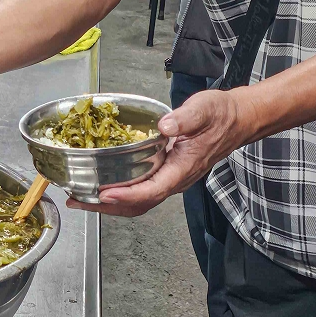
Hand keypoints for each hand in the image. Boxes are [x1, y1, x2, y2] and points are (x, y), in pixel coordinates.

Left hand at [68, 89, 255, 216]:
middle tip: (78, 202)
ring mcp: (171, 180)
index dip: (127, 194)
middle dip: (107, 206)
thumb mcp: (204, 110)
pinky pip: (140, 192)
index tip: (105, 193)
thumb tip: (165, 126)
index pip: (152, 189)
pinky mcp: (165, 175)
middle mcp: (176, 180)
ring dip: (109, 204)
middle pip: (139, 204)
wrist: (237, 120)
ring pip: (138, 202)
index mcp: (183, 167)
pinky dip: (118, 194)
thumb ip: (185, 118)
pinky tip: (101, 188)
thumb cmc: (221, 115)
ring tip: (81, 199)